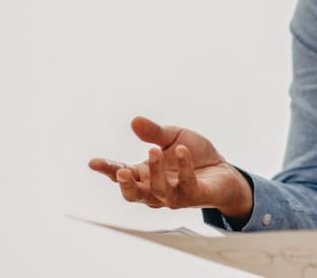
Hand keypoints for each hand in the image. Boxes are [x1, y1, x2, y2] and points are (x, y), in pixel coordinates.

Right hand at [88, 116, 253, 219]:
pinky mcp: (194, 196)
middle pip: (134, 195)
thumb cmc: (194, 156)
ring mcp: (175, 196)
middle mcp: (156, 189)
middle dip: (126, 185)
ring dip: (155, 172)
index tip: (94, 162)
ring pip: (158, 193)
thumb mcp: (173, 137)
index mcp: (146, 174)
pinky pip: (186, 185)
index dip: (108, 170)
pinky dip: (184, 167)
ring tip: (154, 151)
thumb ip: (154, 132)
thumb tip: (135, 121)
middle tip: (122, 172)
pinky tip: (183, 151)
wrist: (223, 170)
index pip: (122, 174)